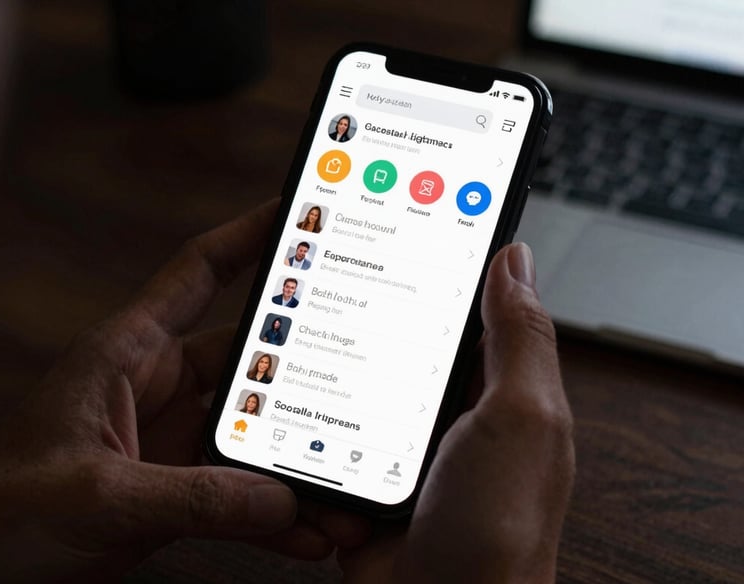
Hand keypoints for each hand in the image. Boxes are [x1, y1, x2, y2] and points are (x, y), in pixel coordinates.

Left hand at [0, 200, 367, 581]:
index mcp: (130, 352)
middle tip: (361, 379)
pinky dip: (275, 511)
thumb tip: (280, 498)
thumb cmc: (5, 509)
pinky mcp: (178, 487)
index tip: (297, 214)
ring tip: (341, 484)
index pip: (198, 275)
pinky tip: (306, 529)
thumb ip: (192, 495)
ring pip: (254, 433)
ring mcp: (173, 437)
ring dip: (297, 458)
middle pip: (250, 362)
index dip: (247, 237)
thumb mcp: (98, 492)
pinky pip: (241, 491)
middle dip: (305, 379)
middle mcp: (159, 385)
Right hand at [338, 243, 574, 582]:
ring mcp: (401, 440)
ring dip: (337, 361)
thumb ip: (519, 338)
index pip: (471, 306)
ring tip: (304, 319)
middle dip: (373, 308)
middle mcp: (450, 410)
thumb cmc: (498, 531)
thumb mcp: (522, 418)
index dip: (443, 262)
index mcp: (496, 388)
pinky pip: (329, 424)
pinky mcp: (360, 470)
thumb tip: (514, 260)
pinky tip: (294, 388)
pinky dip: (312, 411)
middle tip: (336, 259)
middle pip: (404, 336)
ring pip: (360, 376)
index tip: (408, 216)